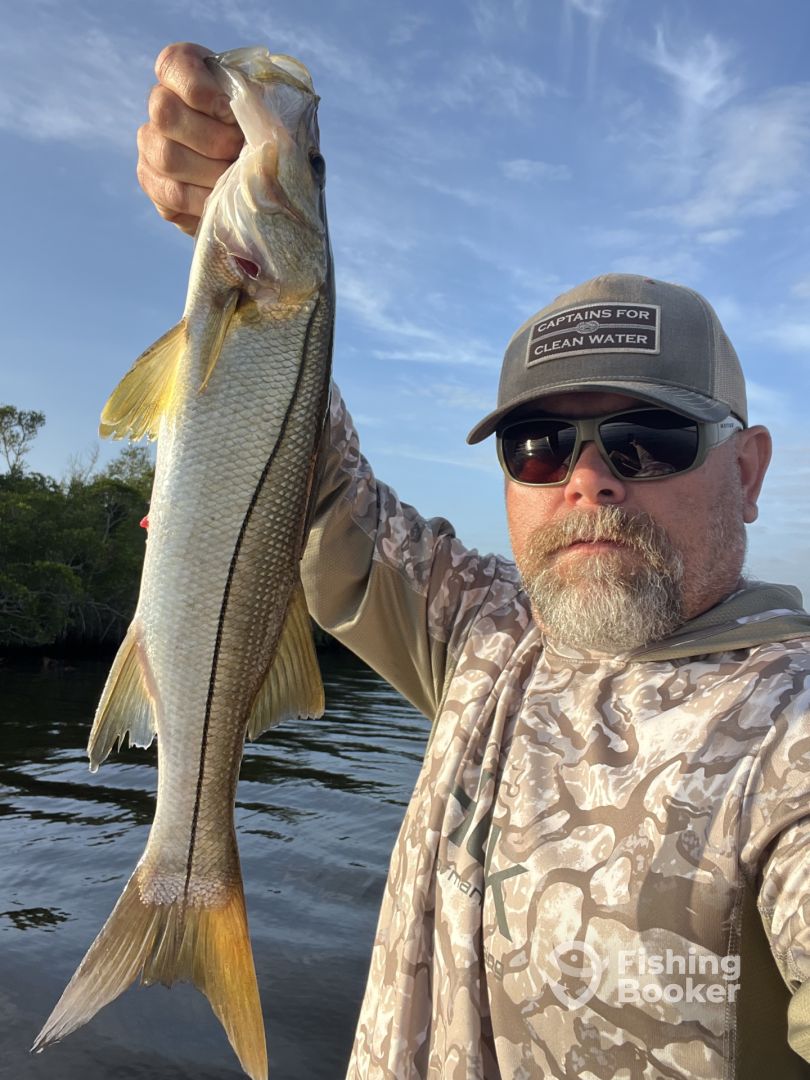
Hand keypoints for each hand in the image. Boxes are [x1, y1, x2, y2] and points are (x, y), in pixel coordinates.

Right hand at [137, 43, 244, 235]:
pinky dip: (203, 200)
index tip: (230, 111)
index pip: (173, 64)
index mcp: (184, 70)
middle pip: (164, 113)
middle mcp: (159, 103)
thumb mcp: (267, 106)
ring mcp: (151, 144)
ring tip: (237, 177)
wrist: (258, 175)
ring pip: (167, 157)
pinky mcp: (154, 184)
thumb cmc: (263, 129)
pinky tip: (224, 198)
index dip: (200, 89)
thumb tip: (261, 122)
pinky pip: (172, 194)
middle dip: (212, 138)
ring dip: (211, 172)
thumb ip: (260, 102)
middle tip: (240, 152)